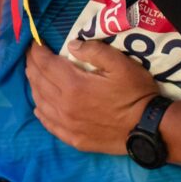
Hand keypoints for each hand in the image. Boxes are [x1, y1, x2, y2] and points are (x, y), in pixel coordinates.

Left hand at [25, 41, 158, 153]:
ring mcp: (67, 125)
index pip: (45, 64)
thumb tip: (71, 45)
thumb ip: (94, 51)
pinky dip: (40, 110)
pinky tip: (40, 105)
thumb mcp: (121, 65)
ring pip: (40, 102)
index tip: (34, 43)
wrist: (148, 129)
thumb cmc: (136, 94)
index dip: (36, 52)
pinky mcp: (73, 139)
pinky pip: (48, 123)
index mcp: (74, 85)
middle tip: (32, 56)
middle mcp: (64, 106)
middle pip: (38, 82)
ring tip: (35, 76)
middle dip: (32, 66)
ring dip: (34, 86)